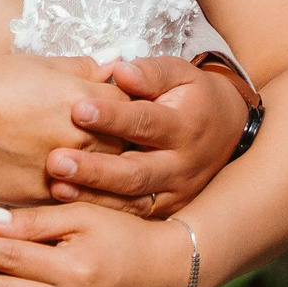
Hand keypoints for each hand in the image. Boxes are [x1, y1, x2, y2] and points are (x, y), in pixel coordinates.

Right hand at [0, 53, 127, 202]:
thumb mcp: (32, 63)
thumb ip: (77, 68)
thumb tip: (109, 68)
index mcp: (81, 97)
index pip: (132, 107)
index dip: (133, 110)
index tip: (134, 114)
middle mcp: (79, 136)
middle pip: (128, 145)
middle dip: (132, 145)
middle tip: (135, 148)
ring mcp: (63, 169)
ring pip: (111, 180)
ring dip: (118, 178)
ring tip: (122, 178)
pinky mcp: (44, 195)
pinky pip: (81, 201)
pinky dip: (91, 199)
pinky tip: (93, 196)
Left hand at [46, 55, 247, 217]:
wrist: (230, 133)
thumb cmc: (194, 98)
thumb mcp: (181, 74)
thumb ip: (151, 72)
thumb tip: (120, 70)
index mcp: (184, 126)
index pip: (146, 122)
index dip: (113, 117)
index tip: (78, 109)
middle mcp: (180, 164)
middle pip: (136, 172)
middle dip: (95, 170)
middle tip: (57, 161)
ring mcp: (174, 192)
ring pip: (131, 200)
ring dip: (92, 195)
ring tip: (57, 186)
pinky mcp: (166, 210)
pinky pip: (130, 215)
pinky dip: (99, 211)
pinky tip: (67, 202)